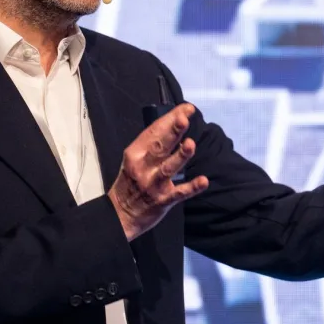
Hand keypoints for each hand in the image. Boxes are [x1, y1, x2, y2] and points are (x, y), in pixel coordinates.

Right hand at [108, 103, 208, 240]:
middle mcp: (142, 167)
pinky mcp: (163, 201)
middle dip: (172, 131)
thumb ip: (151, 144)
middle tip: (185, 118)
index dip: (170, 119)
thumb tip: (174, 124)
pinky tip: (203, 181)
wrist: (120, 214)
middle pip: (159, 146)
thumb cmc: (130, 182)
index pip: (153, 131)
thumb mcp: (133, 159)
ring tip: (190, 144)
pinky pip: (179, 193)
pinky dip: (191, 187)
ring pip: (168, 168)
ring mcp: (152, 184)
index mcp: (135, 153)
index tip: (186, 109)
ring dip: (180, 156)